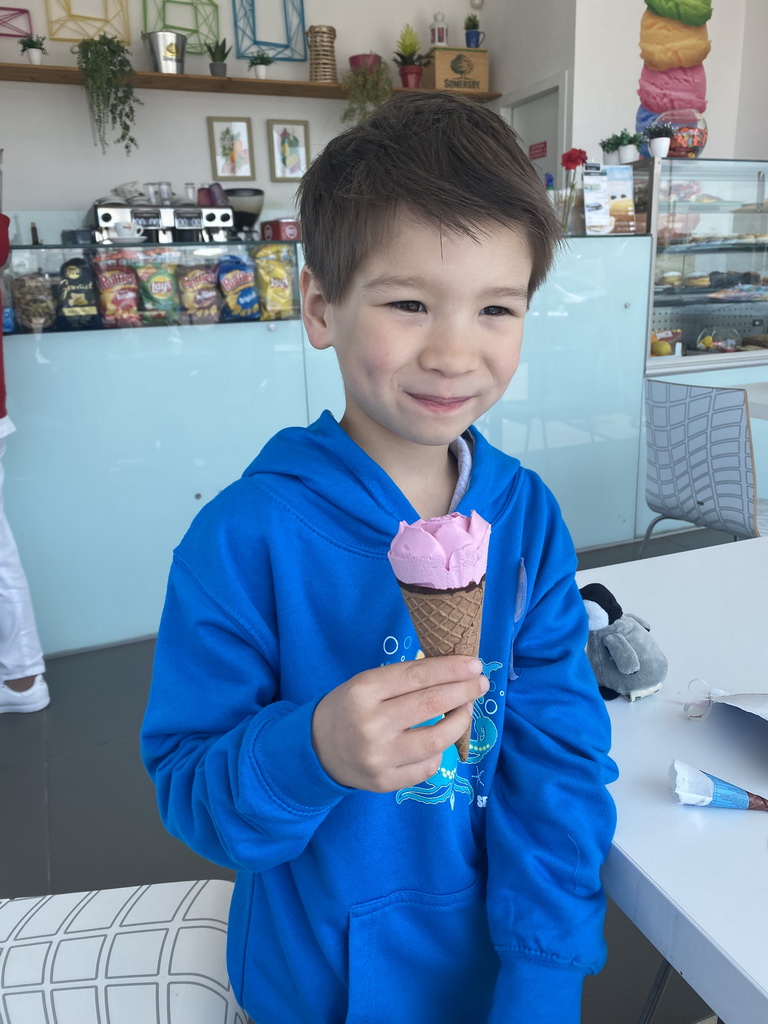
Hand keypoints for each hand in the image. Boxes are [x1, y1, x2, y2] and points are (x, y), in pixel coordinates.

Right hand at [311, 656, 487, 791]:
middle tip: (480, 683)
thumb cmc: (349, 708)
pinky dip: (440, 751)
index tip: (475, 665)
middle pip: (431, 704)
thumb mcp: (366, 684)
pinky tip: (441, 740)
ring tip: (466, 710)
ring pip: (436, 740)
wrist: (317, 748)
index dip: (451, 669)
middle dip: (463, 691)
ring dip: (460, 721)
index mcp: (363, 690)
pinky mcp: (384, 782)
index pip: (417, 675)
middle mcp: (371, 723)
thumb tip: (455, 673)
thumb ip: (405, 680)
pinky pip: (427, 766)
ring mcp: (378, 756)